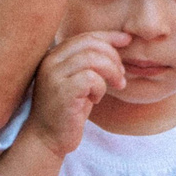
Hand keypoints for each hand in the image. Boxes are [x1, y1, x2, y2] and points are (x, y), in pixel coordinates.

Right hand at [28, 31, 125, 155]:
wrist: (47, 139)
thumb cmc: (68, 110)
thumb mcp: (80, 81)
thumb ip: (92, 61)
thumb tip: (121, 40)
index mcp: (54, 55)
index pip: (85, 36)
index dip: (109, 36)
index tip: (127, 40)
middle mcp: (50, 61)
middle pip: (91, 44)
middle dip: (113, 57)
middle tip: (121, 76)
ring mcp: (53, 76)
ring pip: (93, 59)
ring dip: (111, 72)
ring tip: (115, 87)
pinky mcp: (61, 91)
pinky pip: (91, 78)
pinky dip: (100, 88)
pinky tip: (95, 100)